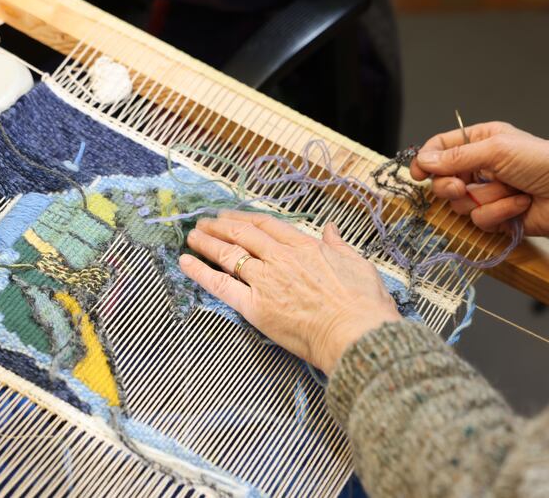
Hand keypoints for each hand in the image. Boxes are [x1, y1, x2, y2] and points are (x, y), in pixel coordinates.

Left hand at [179, 211, 401, 374]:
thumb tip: (331, 228)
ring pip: (228, 254)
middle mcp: (281, 258)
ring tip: (192, 236)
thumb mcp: (358, 264)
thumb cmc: (363, 304)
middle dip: (220, 225)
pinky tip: (185, 262)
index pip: (267, 225)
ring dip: (206, 242)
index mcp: (305, 246)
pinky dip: (200, 271)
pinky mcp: (254, 306)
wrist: (356, 333)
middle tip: (205, 222)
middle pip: (242, 234)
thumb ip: (339, 244)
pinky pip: (220, 285)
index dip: (245, 218)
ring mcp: (265, 280)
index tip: (232, 216)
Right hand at [411, 121, 548, 236]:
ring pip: (459, 203)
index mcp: (479, 142)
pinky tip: (519, 205)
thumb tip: (423, 160)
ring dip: (486, 199)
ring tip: (509, 191)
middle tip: (462, 188)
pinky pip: (478, 220)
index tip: (418, 174)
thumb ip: (456, 157)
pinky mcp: (495, 217)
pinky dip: (499, 213)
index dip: (425, 161)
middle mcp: (479, 167)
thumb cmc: (544, 162)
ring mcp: (486, 193)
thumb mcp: (497, 150)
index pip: (440, 148)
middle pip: (442, 180)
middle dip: (451, 186)